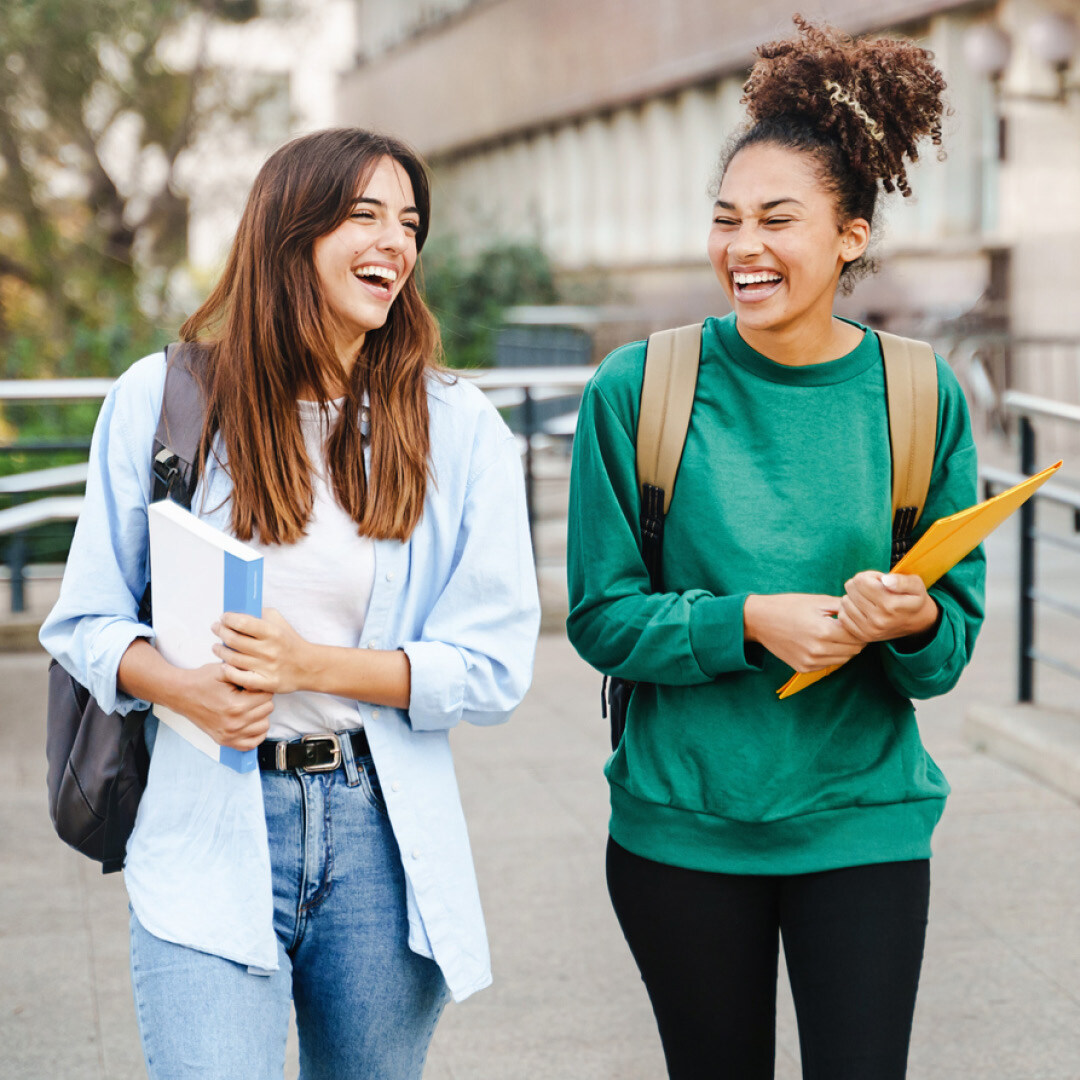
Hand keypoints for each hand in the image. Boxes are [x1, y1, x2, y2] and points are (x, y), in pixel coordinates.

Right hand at [168, 663, 272, 750]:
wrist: (180, 693)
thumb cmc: (202, 680)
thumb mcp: (225, 670)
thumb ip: (246, 673)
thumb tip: (263, 677)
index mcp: (236, 706)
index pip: (267, 696)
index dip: (262, 687)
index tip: (252, 685)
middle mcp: (234, 724)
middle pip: (267, 710)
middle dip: (261, 700)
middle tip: (250, 694)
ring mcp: (229, 735)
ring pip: (263, 727)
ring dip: (260, 715)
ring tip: (249, 707)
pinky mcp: (224, 741)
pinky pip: (251, 744)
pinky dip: (254, 733)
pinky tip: (248, 722)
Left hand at [212, 608, 312, 694]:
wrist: (308, 666)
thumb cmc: (290, 642)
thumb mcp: (280, 622)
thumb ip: (260, 614)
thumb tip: (238, 611)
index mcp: (273, 632)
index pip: (242, 623)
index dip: (228, 619)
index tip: (224, 617)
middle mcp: (269, 650)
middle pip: (234, 640)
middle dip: (220, 631)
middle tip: (216, 628)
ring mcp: (267, 668)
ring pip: (233, 658)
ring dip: (220, 650)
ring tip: (216, 646)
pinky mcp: (266, 683)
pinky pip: (239, 678)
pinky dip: (228, 671)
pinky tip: (223, 665)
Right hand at [743, 593, 865, 672]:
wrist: (760, 620)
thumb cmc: (788, 606)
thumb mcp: (817, 601)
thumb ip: (843, 607)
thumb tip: (863, 610)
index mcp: (824, 631)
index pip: (858, 636)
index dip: (861, 627)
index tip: (858, 621)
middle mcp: (818, 650)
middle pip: (854, 650)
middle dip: (856, 639)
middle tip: (848, 627)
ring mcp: (810, 662)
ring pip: (844, 659)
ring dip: (845, 648)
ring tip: (835, 634)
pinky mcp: (804, 668)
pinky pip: (829, 664)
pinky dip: (831, 655)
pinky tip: (822, 643)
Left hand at [837, 571, 938, 643]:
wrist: (916, 623)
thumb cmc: (914, 599)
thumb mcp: (916, 585)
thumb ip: (902, 580)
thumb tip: (885, 580)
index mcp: (891, 605)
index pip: (862, 581)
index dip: (870, 575)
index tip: (879, 579)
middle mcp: (879, 619)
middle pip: (851, 589)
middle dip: (860, 583)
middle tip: (873, 588)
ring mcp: (869, 630)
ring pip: (845, 601)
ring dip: (853, 596)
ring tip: (868, 597)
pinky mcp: (862, 636)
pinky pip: (842, 616)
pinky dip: (849, 608)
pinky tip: (860, 607)